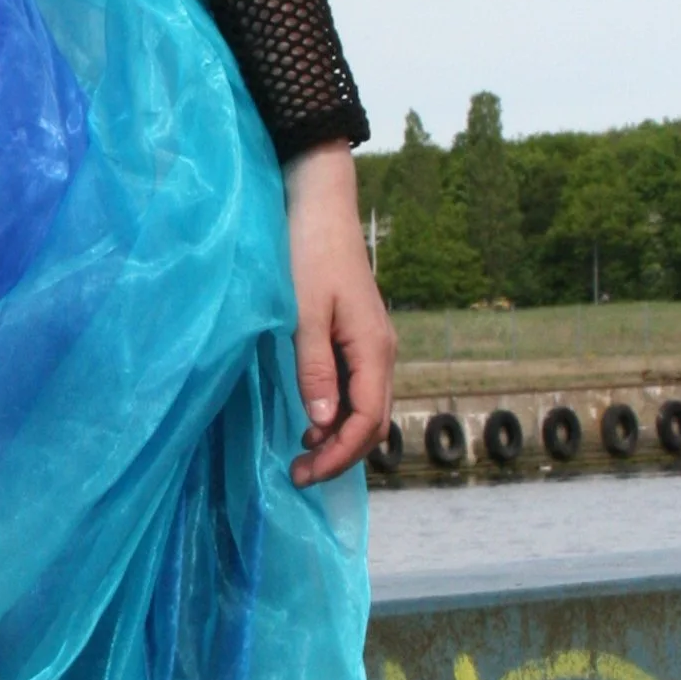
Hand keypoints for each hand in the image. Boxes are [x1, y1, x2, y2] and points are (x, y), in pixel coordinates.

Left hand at [284, 143, 392, 486]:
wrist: (319, 206)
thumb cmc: (307, 254)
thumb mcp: (303, 313)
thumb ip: (314, 368)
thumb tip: (324, 421)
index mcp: (374, 350)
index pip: (367, 423)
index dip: (338, 456)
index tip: (302, 474)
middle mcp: (382, 352)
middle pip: (373, 423)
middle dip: (340, 455)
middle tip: (298, 474)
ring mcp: (373, 345)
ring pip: (367, 408)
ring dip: (340, 437)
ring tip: (303, 453)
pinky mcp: (359, 336)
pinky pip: (358, 389)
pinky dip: (339, 413)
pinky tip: (313, 418)